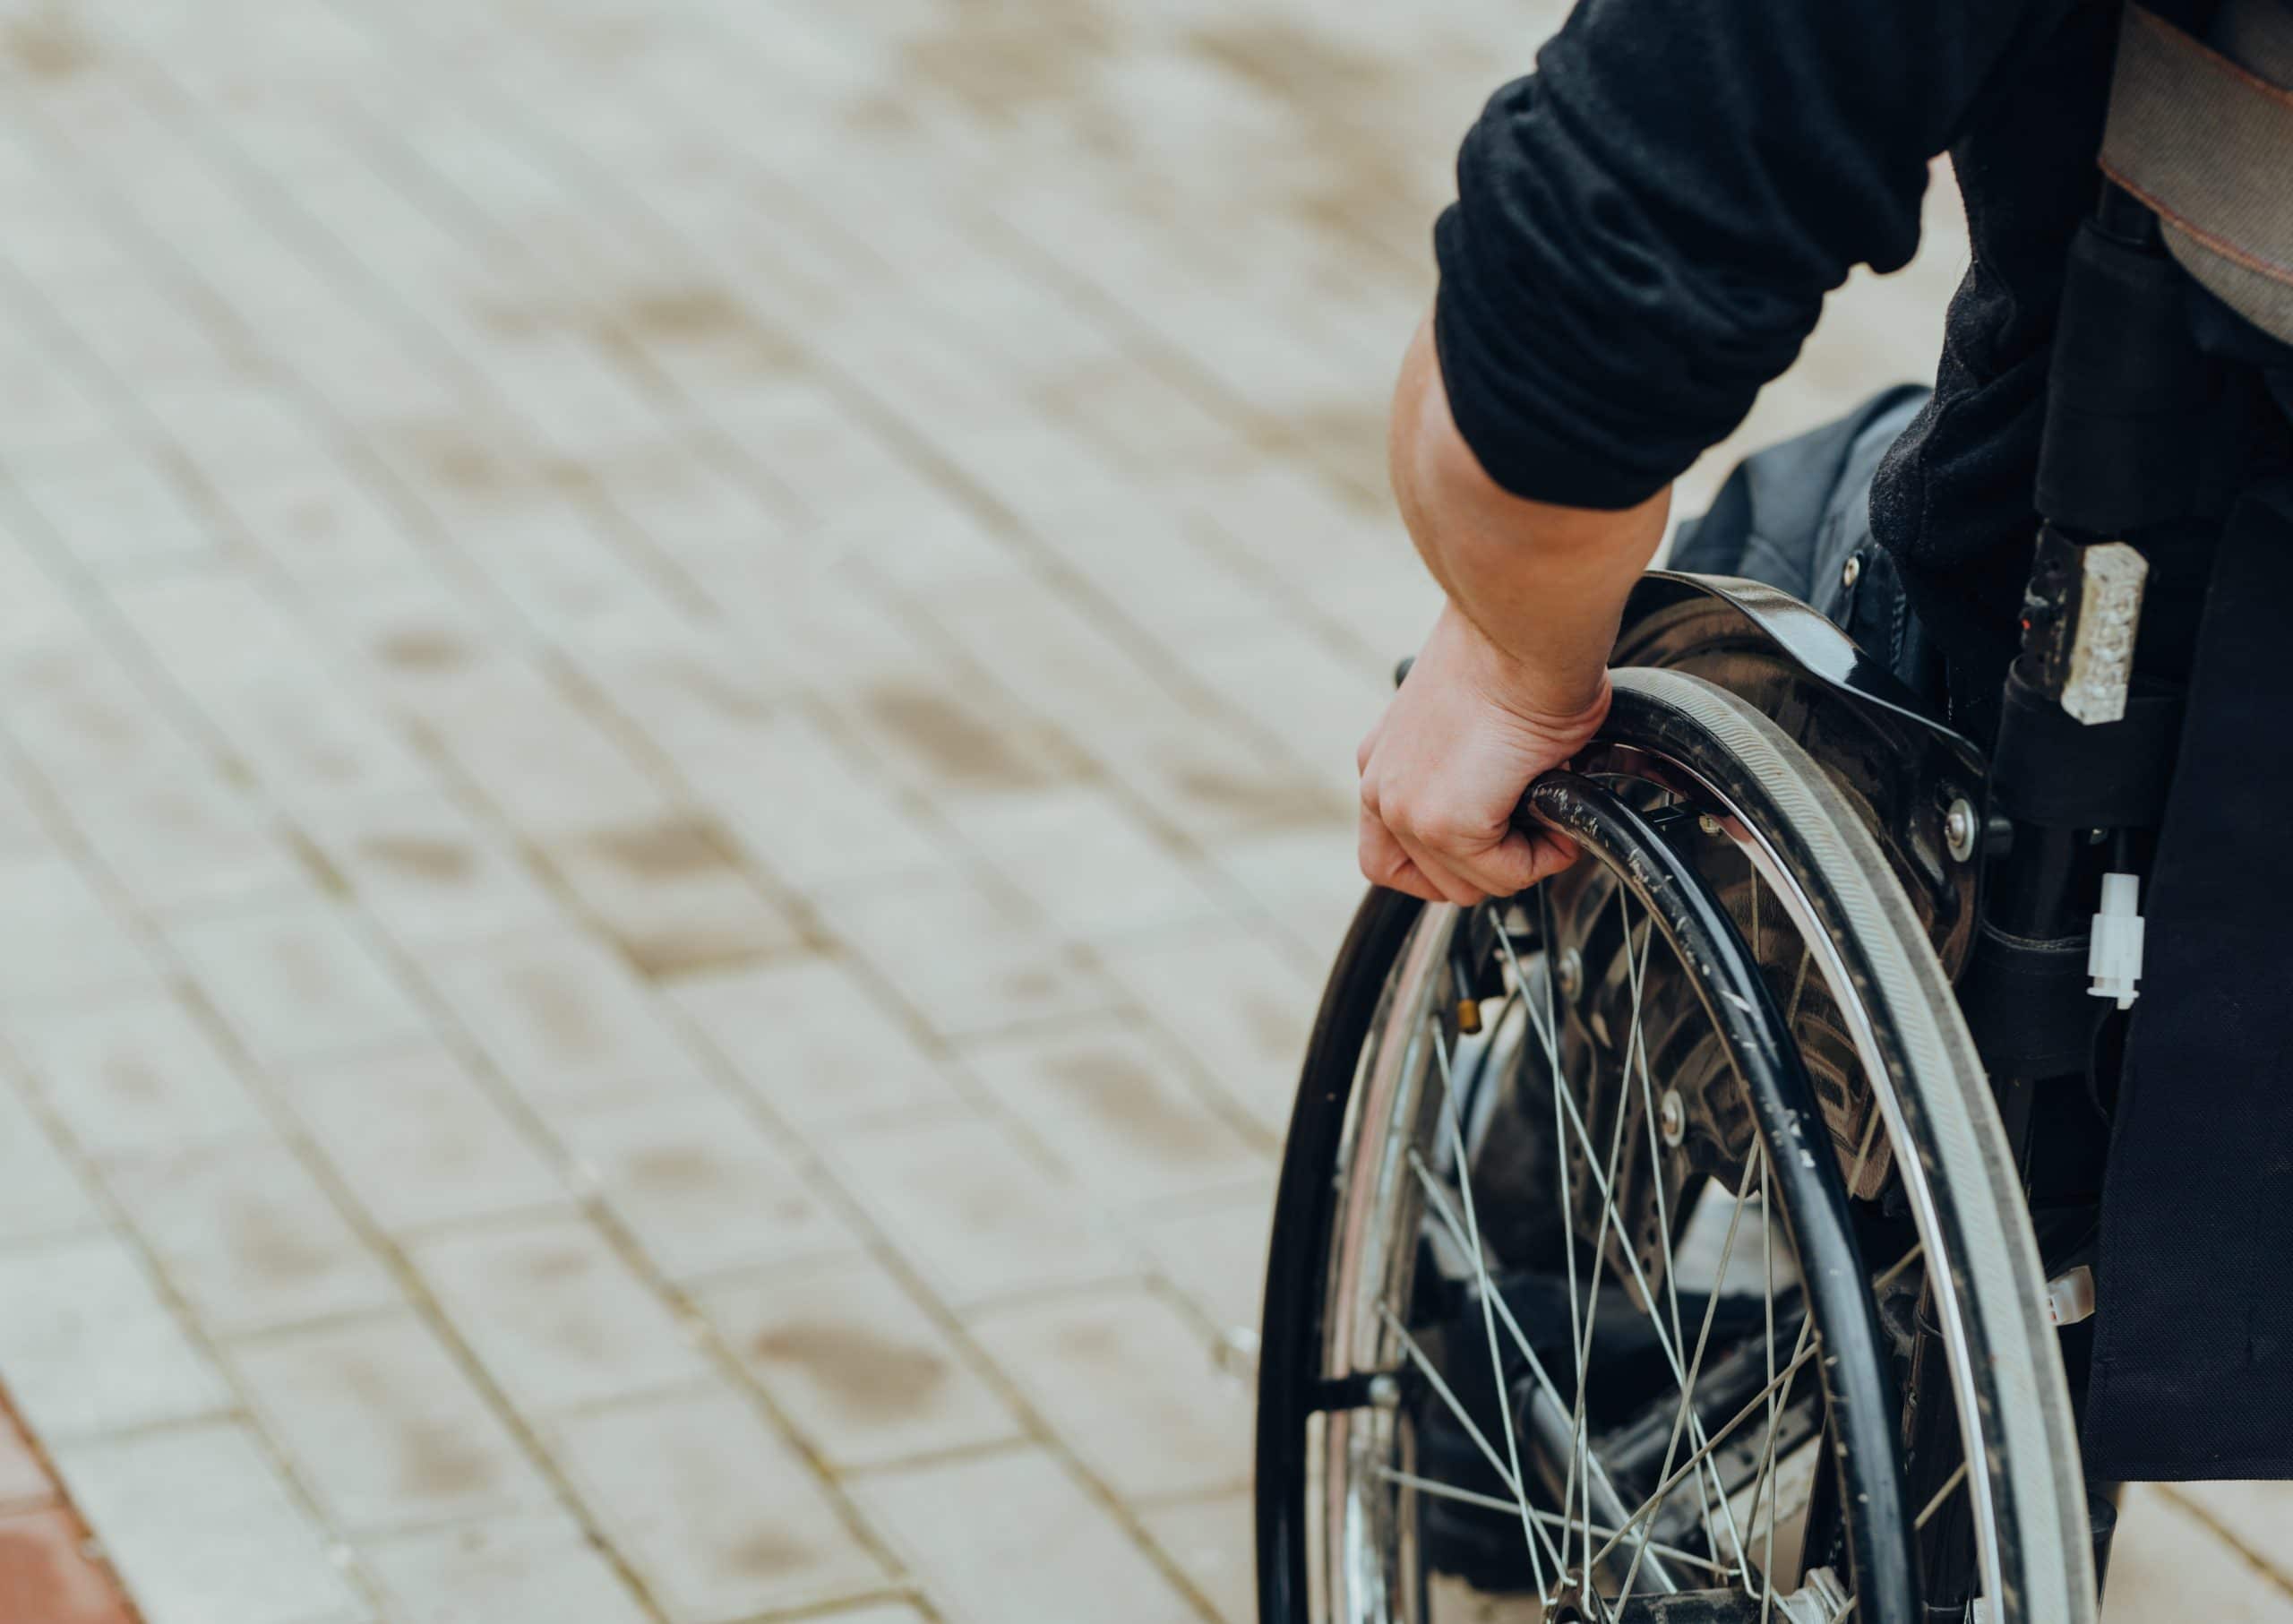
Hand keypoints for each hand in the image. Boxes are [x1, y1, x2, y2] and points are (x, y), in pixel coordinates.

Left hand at [1356, 602, 1607, 904]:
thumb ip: (1470, 773)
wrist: (1523, 626)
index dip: (1453, 861)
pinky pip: (1506, 874)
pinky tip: (1559, 809)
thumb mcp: (1473, 722)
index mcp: (1383, 763)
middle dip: (1491, 866)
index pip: (1393, 855)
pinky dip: (1544, 856)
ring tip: (1550, 812)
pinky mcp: (1445, 822)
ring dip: (1520, 860)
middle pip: (1429, 881)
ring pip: (1470, 885)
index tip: (1499, 836)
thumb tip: (1511, 803)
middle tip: (1534, 824)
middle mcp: (1380, 789)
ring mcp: (1406, 810)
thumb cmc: (1515, 651)